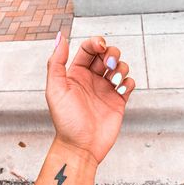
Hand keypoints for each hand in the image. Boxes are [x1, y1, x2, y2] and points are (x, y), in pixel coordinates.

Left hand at [45, 33, 134, 164]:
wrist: (81, 147)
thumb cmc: (66, 121)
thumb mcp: (55, 90)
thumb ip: (56, 63)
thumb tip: (60, 37)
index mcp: (75, 74)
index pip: (88, 49)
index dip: (96, 43)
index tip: (101, 48)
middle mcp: (91, 79)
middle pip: (106, 54)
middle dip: (111, 54)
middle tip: (109, 66)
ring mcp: (105, 90)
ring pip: (119, 67)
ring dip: (121, 67)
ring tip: (115, 81)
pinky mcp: (118, 101)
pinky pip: (128, 83)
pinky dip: (128, 82)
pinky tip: (121, 89)